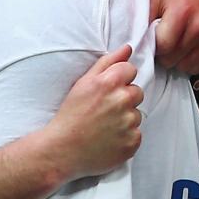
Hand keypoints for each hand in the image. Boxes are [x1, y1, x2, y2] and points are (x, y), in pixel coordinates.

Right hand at [40, 45, 143, 181]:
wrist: (61, 150)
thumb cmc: (70, 115)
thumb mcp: (83, 83)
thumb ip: (108, 62)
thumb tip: (128, 48)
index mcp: (110, 83)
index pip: (131, 70)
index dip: (119, 79)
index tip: (106, 90)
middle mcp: (122, 100)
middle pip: (137, 92)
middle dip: (124, 98)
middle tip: (104, 110)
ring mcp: (129, 123)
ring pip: (136, 114)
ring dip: (125, 119)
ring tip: (104, 126)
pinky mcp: (132, 142)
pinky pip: (136, 134)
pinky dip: (125, 137)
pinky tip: (109, 139)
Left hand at [149, 0, 198, 73]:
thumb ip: (143, 18)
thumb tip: (134, 40)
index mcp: (181, 13)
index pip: (163, 46)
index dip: (154, 47)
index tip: (154, 41)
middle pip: (173, 58)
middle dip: (165, 55)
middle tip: (165, 43)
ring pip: (187, 66)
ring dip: (178, 60)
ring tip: (177, 45)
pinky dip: (192, 62)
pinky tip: (188, 49)